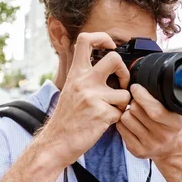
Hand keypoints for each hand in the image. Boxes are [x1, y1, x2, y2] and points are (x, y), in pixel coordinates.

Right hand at [38, 32, 130, 167]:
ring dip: (123, 104)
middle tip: (121, 85)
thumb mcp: (70, 89)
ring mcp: (93, 97)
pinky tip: (106, 122)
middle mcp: (83, 81)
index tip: (110, 47)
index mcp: (76, 73)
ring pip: (125, 92)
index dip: (102, 38)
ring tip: (111, 110)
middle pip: (114, 59)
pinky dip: (118, 118)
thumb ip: (84, 76)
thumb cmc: (66, 119)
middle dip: (124, 72)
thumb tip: (105, 64)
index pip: (85, 40)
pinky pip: (122, 112)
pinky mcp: (102, 114)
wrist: (56, 143)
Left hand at [116, 84, 181, 161]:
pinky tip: (132, 123)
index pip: (154, 109)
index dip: (142, 96)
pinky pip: (120, 128)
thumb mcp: (174, 109)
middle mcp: (163, 136)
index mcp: (175, 123)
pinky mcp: (138, 151)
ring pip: (125, 118)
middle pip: (135, 110)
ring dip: (127, 112)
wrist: (171, 147)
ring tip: (135, 114)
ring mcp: (150, 145)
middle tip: (138, 102)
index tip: (135, 87)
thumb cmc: (169, 122)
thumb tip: (143, 83)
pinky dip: (123, 123)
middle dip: (134, 102)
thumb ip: (163, 97)